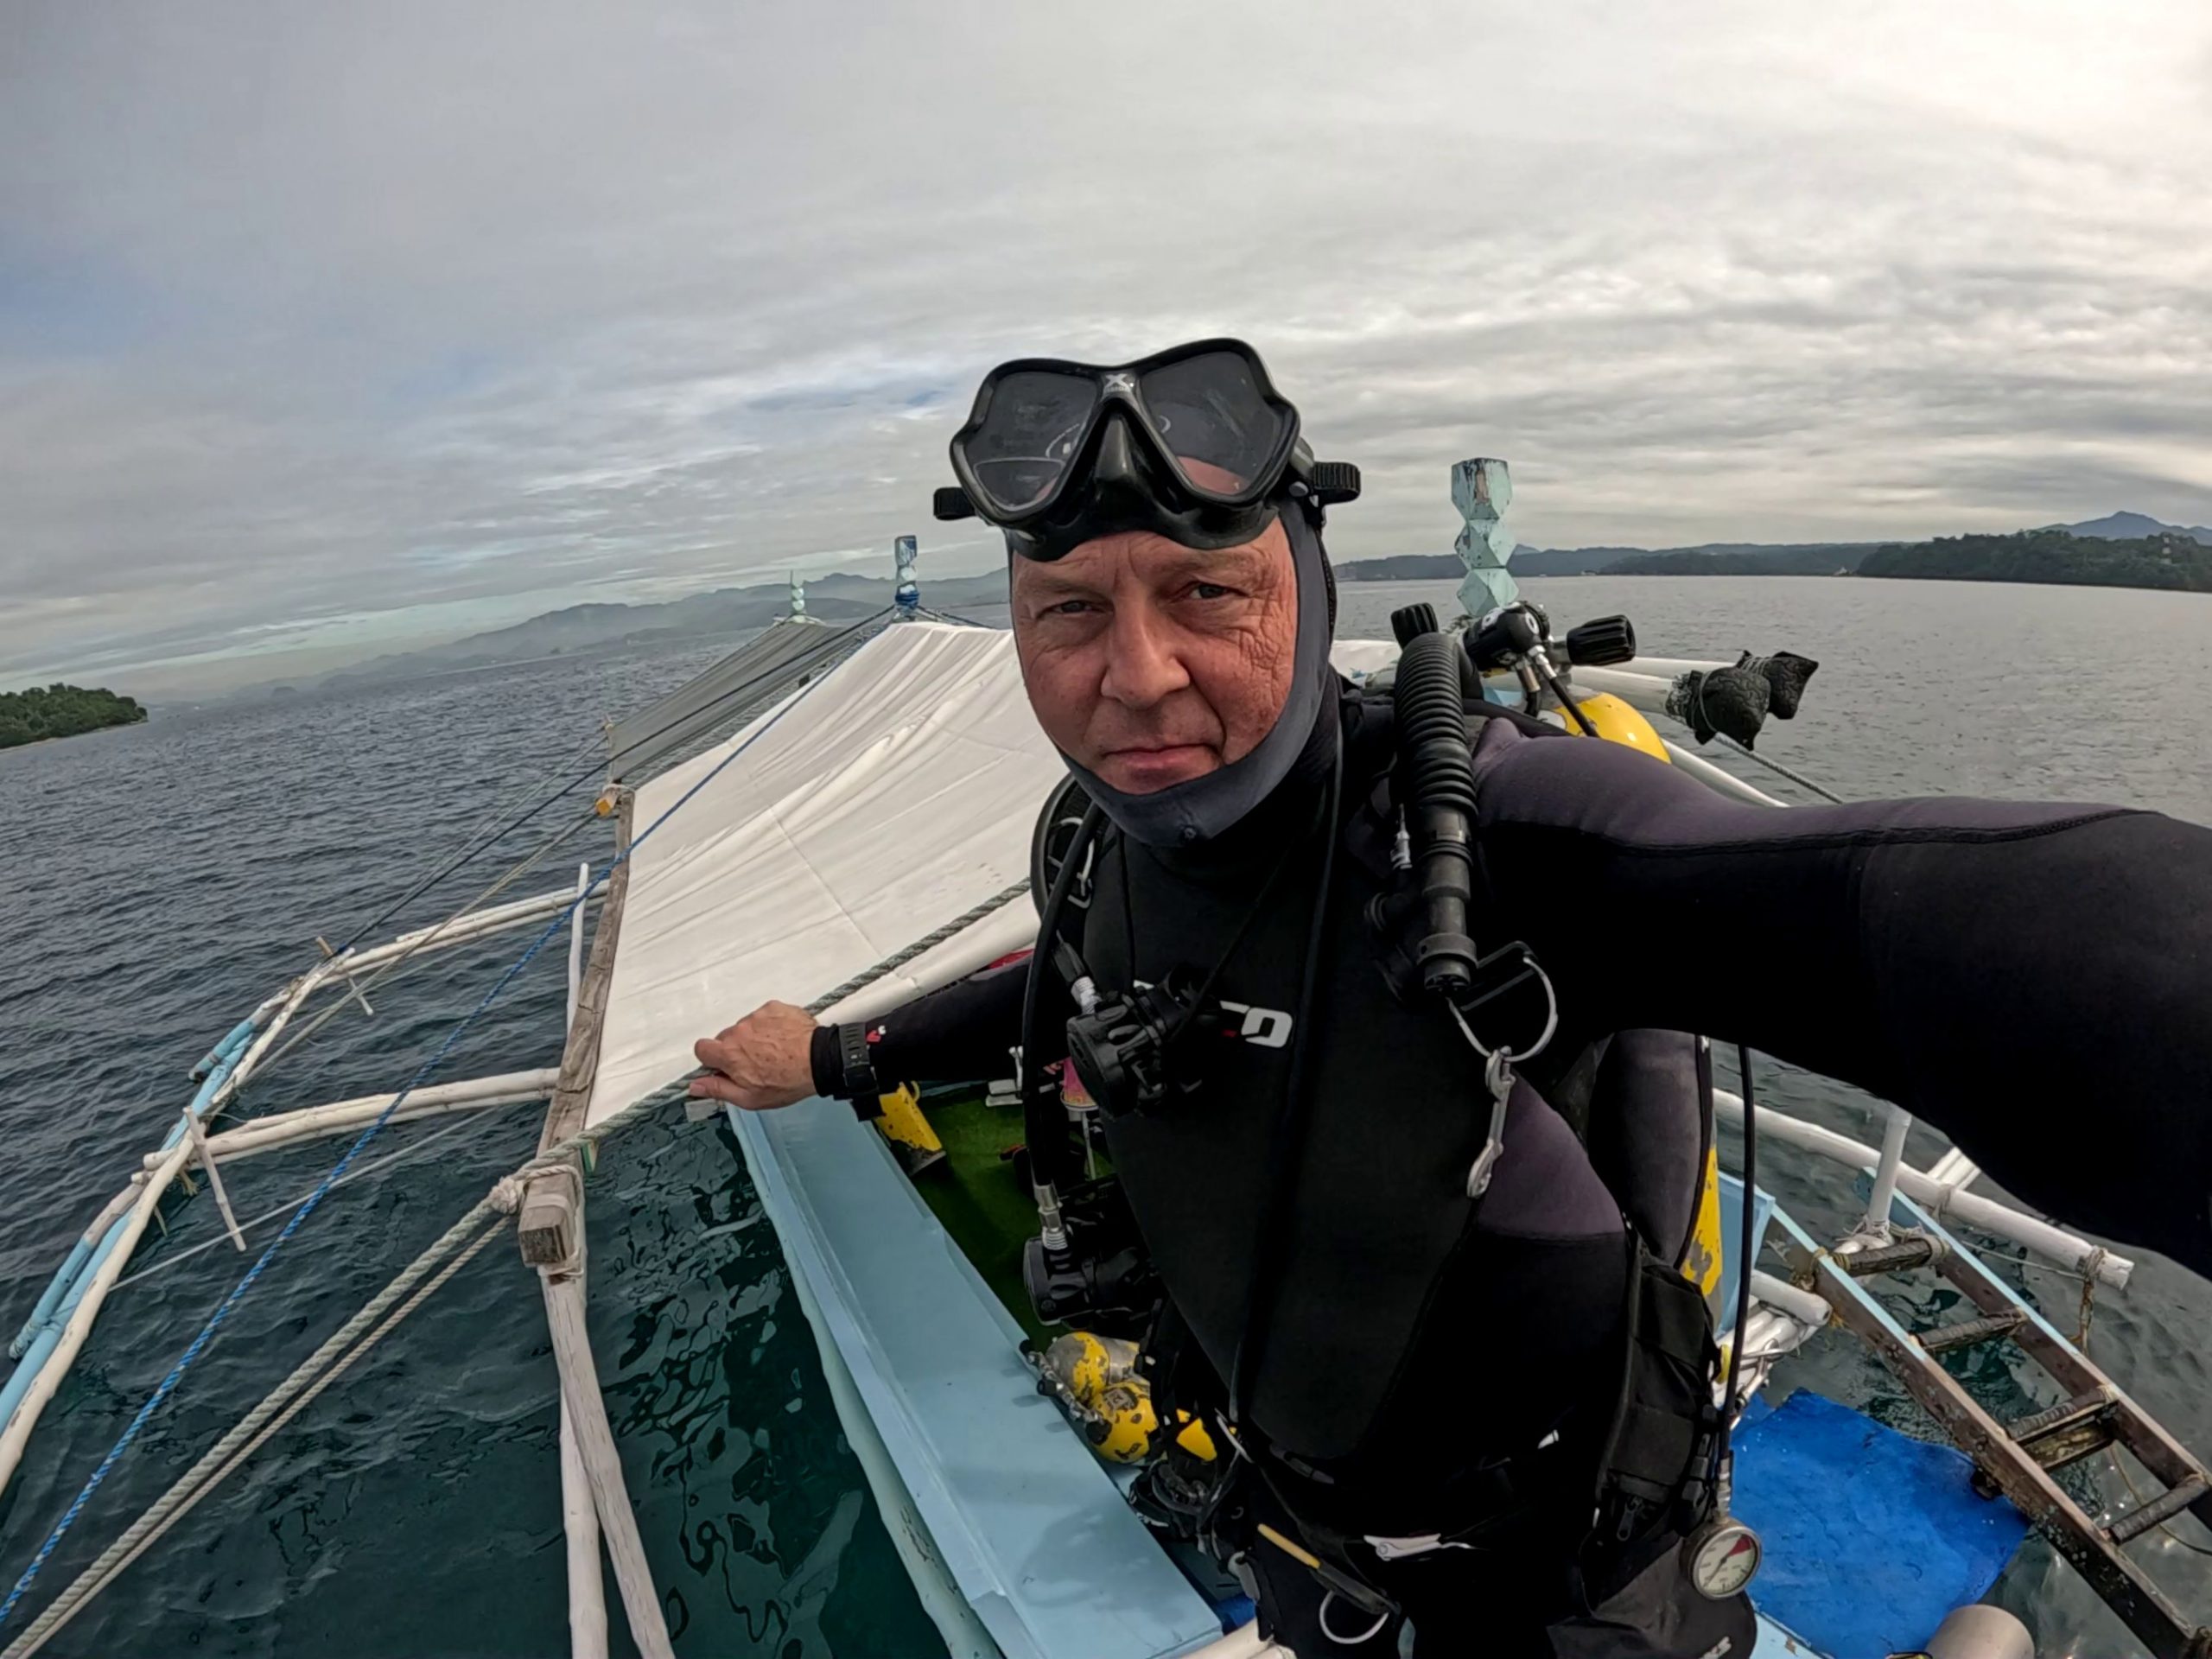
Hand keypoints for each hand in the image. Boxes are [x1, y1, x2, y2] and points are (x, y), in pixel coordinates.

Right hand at [689, 1000, 819, 1111]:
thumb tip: (696, 1086)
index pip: (702, 1048)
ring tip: (774, 1051)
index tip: (725, 1065)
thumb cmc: (788, 1081)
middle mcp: (739, 1031)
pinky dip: (770, 1026)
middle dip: (736, 1049)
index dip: (712, 1058)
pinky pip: (763, 1016)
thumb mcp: (749, 1097)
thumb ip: (718, 1089)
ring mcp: (756, 1017)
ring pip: (745, 1027)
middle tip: (756, 1062)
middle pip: (726, 1038)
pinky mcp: (773, 1008)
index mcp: (729, 1054)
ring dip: (754, 1037)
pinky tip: (783, 1039)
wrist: (820, 1061)